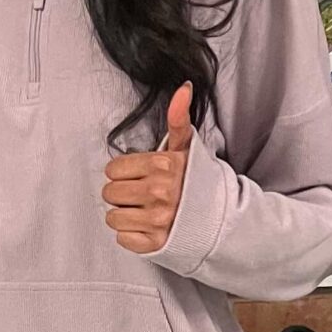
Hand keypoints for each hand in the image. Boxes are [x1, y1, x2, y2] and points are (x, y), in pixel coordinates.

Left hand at [102, 85, 193, 256]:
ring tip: (144, 211)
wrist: (221, 221)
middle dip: (122, 193)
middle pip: (110, 193)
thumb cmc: (198, 183)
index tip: (140, 176)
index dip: (124, 173)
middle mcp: (159, 192)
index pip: (114, 169)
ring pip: (113, 216)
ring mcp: (157, 220)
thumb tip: (183, 88)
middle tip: (141, 194)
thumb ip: (179, 119)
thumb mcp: (188, 149)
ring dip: (125, 214)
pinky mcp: (155, 244)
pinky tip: (147, 227)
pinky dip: (131, 235)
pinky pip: (123, 238)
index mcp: (164, 166)